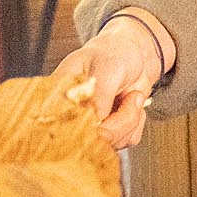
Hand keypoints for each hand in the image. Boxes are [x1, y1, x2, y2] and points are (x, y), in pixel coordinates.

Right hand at [50, 17, 165, 148]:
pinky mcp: (108, 133)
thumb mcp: (107, 67)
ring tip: (133, 96)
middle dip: (119, 122)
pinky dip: (136, 124)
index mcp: (60, 96)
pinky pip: (125, 141)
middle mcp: (72, 115)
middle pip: (90, 140)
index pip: (63, 126)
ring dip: (131, 120)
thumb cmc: (114, 53)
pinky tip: (133, 104)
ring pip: (111, 143)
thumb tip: (96, 122)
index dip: (86, 127)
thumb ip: (99, 95)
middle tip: (133, 97)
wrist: (135, 55)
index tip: (106, 114)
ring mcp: (90, 126)